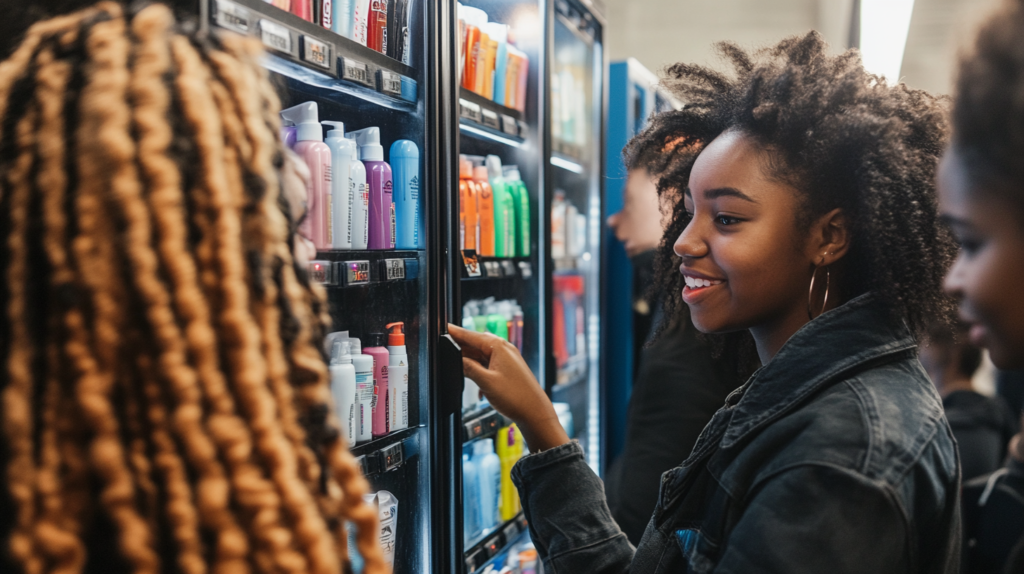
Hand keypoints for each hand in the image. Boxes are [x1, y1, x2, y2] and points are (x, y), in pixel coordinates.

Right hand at [449, 324, 568, 452]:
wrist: (535, 412)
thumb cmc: (515, 397)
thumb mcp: (486, 382)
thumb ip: (468, 368)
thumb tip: (457, 359)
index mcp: (498, 347)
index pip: (471, 335)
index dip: (455, 332)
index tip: (444, 327)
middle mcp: (504, 349)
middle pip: (476, 344)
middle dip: (461, 348)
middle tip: (445, 349)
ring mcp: (508, 359)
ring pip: (482, 355)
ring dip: (470, 362)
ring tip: (457, 367)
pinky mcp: (509, 369)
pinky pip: (489, 365)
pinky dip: (480, 371)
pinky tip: (476, 386)